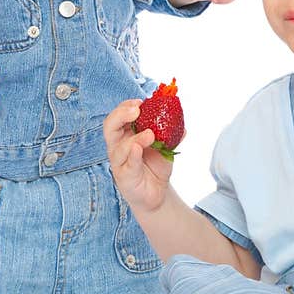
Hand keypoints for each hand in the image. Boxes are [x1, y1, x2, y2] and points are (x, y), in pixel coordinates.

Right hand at [104, 99, 176, 213]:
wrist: (157, 193)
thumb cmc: (156, 167)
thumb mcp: (166, 147)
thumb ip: (172, 134)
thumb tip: (183, 125)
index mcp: (126, 134)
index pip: (118, 116)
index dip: (126, 106)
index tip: (141, 101)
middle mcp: (118, 146)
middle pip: (110, 126)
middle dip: (121, 115)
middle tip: (136, 110)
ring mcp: (120, 162)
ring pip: (119, 147)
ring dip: (135, 138)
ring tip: (150, 134)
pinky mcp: (124, 177)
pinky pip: (127, 165)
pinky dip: (133, 155)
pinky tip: (138, 149)